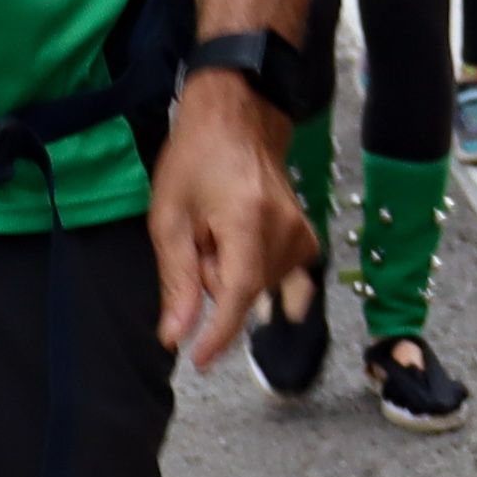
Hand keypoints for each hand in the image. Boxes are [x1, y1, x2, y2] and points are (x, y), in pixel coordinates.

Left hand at [145, 75, 315, 370]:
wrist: (239, 116)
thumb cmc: (196, 156)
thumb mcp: (169, 216)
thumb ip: (176, 280)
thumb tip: (177, 335)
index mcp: (250, 223)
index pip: (237, 295)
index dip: (218, 335)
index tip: (199, 361)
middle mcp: (286, 232)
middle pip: (242, 291)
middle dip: (212, 279)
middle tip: (199, 237)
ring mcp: (302, 235)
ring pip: (256, 286)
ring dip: (229, 271)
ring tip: (217, 229)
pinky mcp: (306, 239)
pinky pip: (274, 276)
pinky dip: (248, 267)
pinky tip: (237, 236)